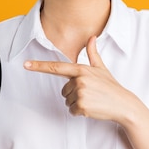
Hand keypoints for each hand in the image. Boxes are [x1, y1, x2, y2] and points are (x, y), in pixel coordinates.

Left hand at [24, 35, 139, 123]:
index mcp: (81, 69)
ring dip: (77, 103)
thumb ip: (92, 53)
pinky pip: (72, 110)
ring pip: (67, 101)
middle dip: (74, 94)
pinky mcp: (82, 106)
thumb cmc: (110, 86)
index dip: (39, 66)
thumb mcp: (101, 68)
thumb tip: (92, 37)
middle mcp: (79, 80)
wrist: (123, 104)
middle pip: (64, 90)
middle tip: (90, 94)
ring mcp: (80, 93)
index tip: (26, 64)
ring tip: (92, 100)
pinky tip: (92, 108)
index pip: (56, 67)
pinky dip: (80, 112)